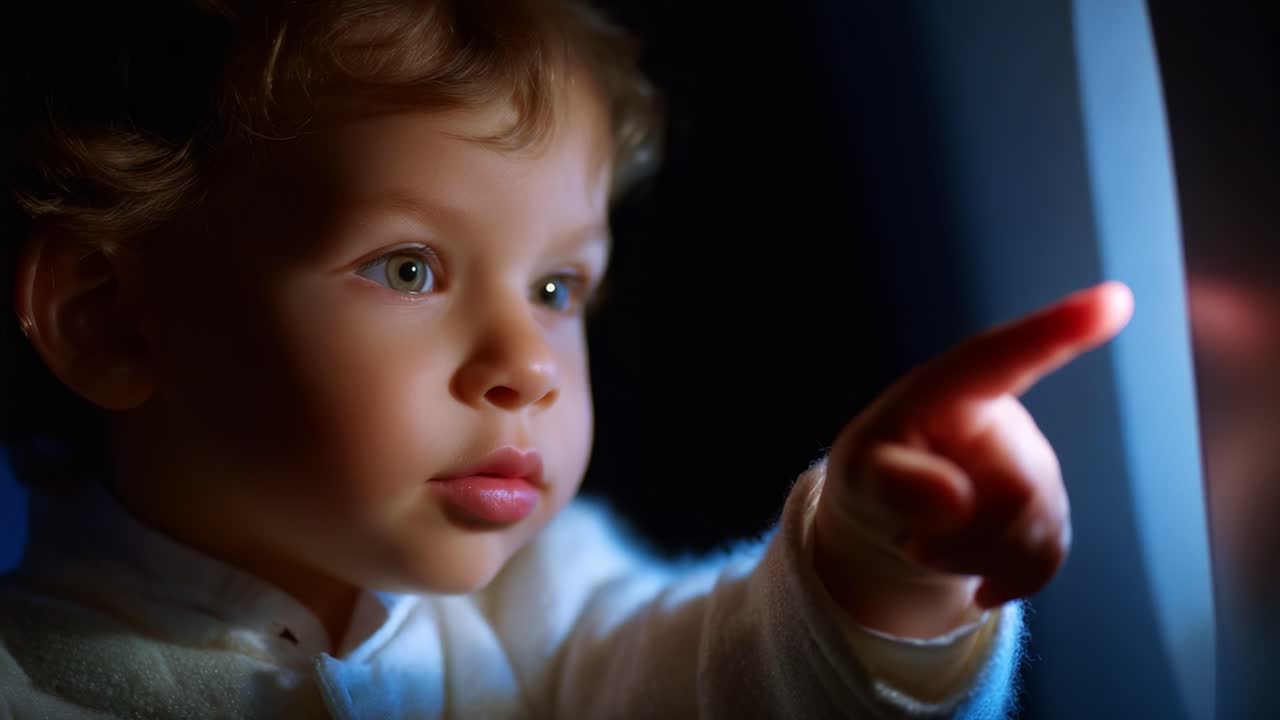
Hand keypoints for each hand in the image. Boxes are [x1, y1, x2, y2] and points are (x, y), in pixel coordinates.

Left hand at [812, 282, 1133, 637]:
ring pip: (1033, 529)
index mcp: (952, 391)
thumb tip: (956, 500)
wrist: (888, 521)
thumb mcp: (857, 478)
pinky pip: (1047, 556)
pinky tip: (976, 582)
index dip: (1058, 331)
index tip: (1114, 300)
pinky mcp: (1049, 512)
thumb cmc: (872, 475)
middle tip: (912, 539)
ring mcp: (1034, 466)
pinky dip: (1005, 579)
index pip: (1004, 357)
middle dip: (963, 534)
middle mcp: (1004, 420)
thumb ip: (892, 483)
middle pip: (1018, 490)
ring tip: (929, 545)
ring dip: (973, 557)